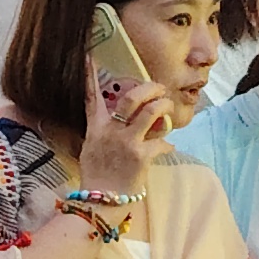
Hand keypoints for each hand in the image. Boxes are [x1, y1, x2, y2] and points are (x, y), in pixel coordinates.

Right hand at [78, 69, 169, 196]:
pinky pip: (162, 143)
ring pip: (152, 113)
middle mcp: (111, 131)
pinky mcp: (142, 156)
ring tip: (168, 109)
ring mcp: (127, 143)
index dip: (90, 75)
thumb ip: (103, 130)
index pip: (92, 96)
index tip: (90, 57)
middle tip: (159, 88)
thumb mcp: (91, 148)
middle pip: (132, 98)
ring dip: (164, 108)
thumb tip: (118, 119)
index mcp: (96, 127)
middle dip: (150, 88)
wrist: (101, 200)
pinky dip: (167, 145)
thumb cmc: (96, 175)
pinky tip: (169, 147)